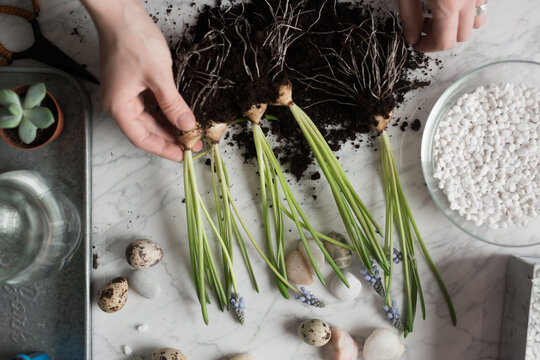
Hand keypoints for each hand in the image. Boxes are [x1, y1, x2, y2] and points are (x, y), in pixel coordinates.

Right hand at [83, 0, 200, 160]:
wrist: (120, 11)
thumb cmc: (131, 39)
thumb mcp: (159, 76)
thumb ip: (173, 105)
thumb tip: (186, 126)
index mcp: (119, 106)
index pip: (142, 139)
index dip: (164, 149)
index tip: (183, 155)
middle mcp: (119, 103)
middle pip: (146, 130)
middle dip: (170, 138)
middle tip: (193, 143)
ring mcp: (125, 93)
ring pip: (150, 117)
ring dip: (169, 124)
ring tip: (190, 131)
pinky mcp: (132, 83)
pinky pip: (150, 104)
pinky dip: (165, 110)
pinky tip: (180, 113)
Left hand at [398, 0, 486, 51]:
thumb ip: (409, 16)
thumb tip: (412, 37)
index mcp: (448, 4)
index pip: (444, 42)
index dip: (427, 47)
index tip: (417, 43)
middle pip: (461, 36)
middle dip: (442, 37)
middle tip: (424, 27)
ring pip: (476, 21)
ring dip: (459, 25)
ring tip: (441, 14)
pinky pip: (481, 4)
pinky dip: (469, 9)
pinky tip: (453, 2)